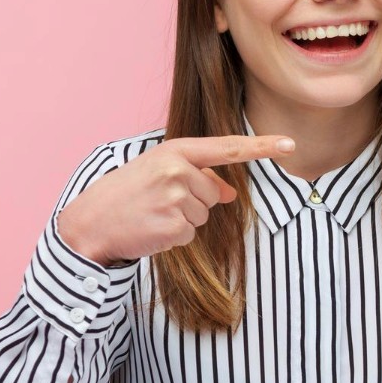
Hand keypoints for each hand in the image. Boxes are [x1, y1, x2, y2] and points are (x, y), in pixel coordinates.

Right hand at [56, 135, 295, 266]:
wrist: (91, 221)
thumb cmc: (127, 194)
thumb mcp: (160, 173)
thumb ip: (197, 176)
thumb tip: (231, 194)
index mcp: (176, 151)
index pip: (227, 148)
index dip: (262, 147)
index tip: (290, 145)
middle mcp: (179, 171)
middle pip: (214, 194)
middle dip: (192, 201)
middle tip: (158, 201)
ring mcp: (176, 199)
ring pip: (203, 215)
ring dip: (182, 219)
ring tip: (152, 213)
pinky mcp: (174, 227)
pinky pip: (190, 235)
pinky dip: (173, 237)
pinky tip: (151, 229)